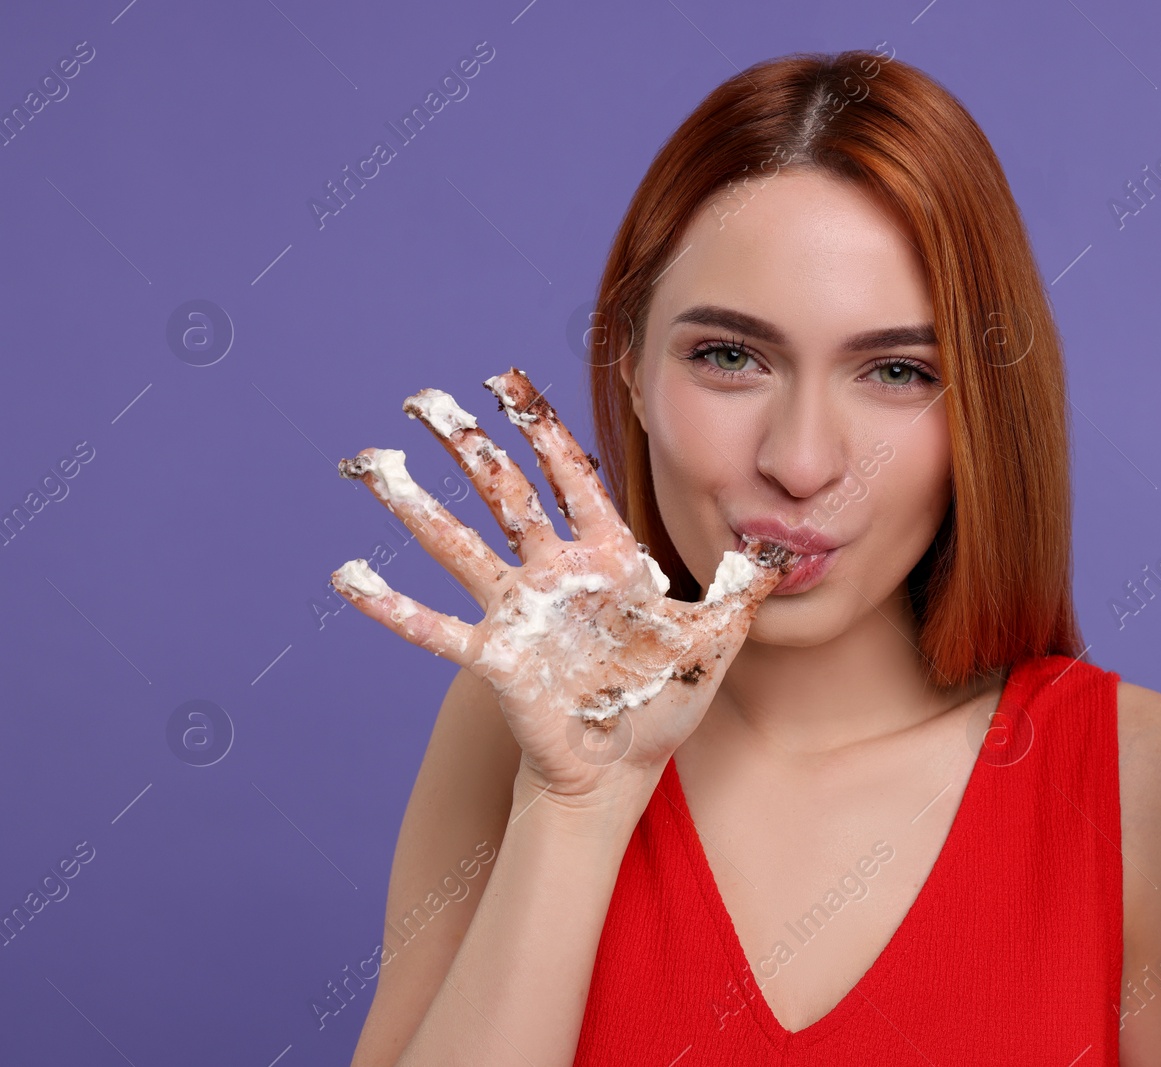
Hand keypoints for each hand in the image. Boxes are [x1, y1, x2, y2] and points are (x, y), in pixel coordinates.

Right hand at [328, 368, 796, 801]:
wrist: (626, 766)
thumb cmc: (665, 701)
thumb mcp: (717, 639)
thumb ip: (742, 589)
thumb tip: (780, 546)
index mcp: (605, 556)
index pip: (570, 476)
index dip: (542, 427)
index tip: (508, 380)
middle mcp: (553, 572)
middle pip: (502, 492)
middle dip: (466, 444)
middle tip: (423, 399)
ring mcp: (519, 611)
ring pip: (458, 545)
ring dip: (416, 507)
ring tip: (373, 464)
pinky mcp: (496, 656)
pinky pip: (436, 627)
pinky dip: (394, 606)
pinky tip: (350, 578)